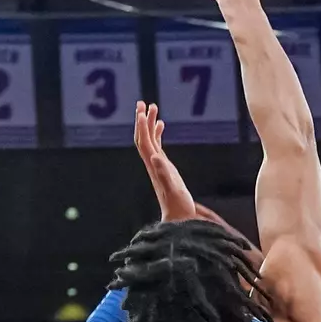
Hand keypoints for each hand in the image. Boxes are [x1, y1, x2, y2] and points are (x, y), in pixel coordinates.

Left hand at [134, 101, 194, 221]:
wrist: (178, 219)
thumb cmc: (177, 206)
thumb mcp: (173, 189)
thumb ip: (164, 173)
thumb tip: (155, 157)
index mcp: (153, 166)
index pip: (144, 142)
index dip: (142, 127)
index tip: (141, 111)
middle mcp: (152, 163)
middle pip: (143, 137)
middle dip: (142, 120)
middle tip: (142, 102)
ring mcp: (157, 164)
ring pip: (150, 139)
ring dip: (149, 123)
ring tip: (152, 106)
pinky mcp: (164, 167)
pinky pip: (157, 145)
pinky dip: (157, 133)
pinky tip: (161, 124)